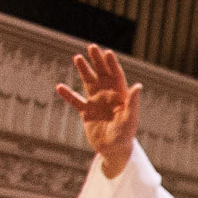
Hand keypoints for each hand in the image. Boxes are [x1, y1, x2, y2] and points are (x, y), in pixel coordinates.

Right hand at [54, 44, 142, 173]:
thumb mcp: (129, 119)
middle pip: (102, 74)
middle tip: (92, 47)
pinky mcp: (86, 112)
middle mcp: (108, 96)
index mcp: (121, 95)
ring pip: (88, 82)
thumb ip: (132, 102)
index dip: (112, 64)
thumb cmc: (125, 135)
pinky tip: (59, 87)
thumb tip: (138, 86)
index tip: (107, 52)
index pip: (116, 76)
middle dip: (97, 61)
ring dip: (84, 70)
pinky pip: (75, 101)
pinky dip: (68, 95)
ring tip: (77, 57)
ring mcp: (96, 102)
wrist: (114, 151)